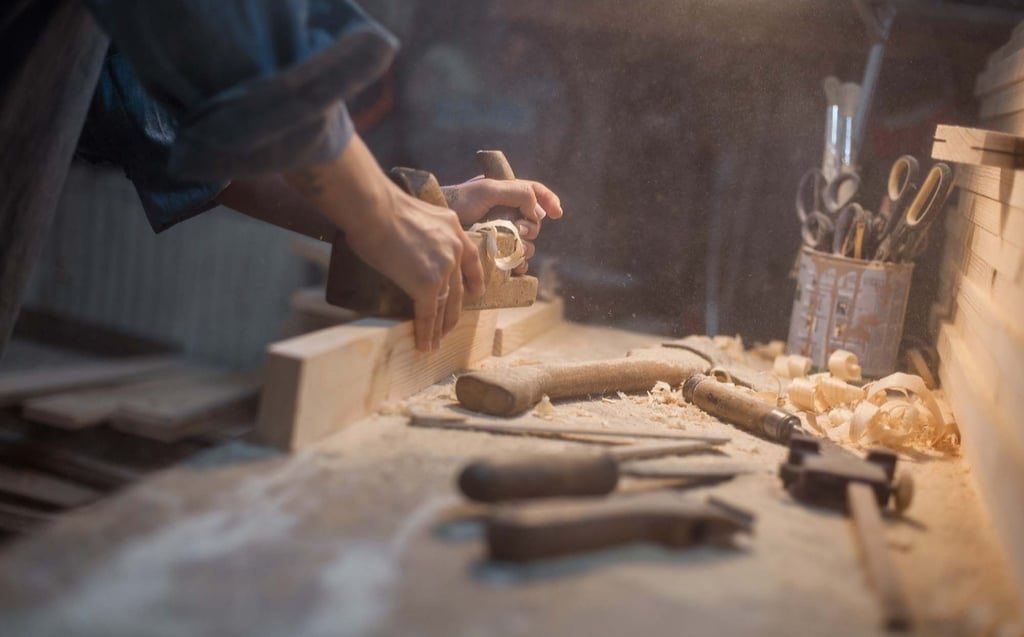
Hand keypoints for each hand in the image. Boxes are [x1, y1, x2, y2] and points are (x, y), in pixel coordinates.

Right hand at [286, 136, 484, 351]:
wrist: (374, 209)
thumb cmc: (381, 207)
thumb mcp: (417, 212)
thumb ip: (423, 231)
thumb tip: (407, 243)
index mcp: (453, 228)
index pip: (471, 258)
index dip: (474, 279)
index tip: (476, 292)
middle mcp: (454, 248)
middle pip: (458, 288)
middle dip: (453, 311)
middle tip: (448, 327)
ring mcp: (443, 268)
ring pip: (445, 305)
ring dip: (440, 327)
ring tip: (435, 343)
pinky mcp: (426, 285)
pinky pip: (429, 314)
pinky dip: (426, 333)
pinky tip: (424, 345)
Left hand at [442, 177, 562, 273]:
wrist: (437, 227)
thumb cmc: (458, 202)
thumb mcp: (488, 190)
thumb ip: (517, 193)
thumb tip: (537, 212)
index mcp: (505, 193)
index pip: (535, 193)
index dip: (549, 201)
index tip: (557, 214)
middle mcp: (505, 213)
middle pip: (534, 222)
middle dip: (531, 227)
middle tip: (518, 230)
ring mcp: (500, 234)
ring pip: (527, 244)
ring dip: (526, 247)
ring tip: (515, 248)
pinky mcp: (494, 253)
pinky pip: (515, 262)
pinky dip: (519, 265)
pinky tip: (516, 266)